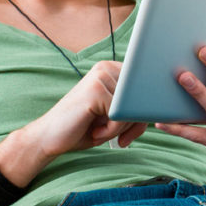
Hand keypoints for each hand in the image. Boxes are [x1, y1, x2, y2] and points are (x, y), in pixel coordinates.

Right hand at [18, 60, 147, 160]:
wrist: (49, 137)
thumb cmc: (85, 128)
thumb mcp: (116, 117)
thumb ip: (136, 108)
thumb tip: (156, 105)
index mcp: (113, 70)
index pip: (146, 91)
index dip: (142, 116)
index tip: (129, 133)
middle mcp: (107, 68)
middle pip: (142, 100)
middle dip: (133, 125)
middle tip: (117, 137)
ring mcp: (101, 77)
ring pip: (133, 109)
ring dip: (120, 129)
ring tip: (99, 130)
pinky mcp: (96, 90)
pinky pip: (121, 117)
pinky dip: (111, 131)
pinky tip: (94, 131)